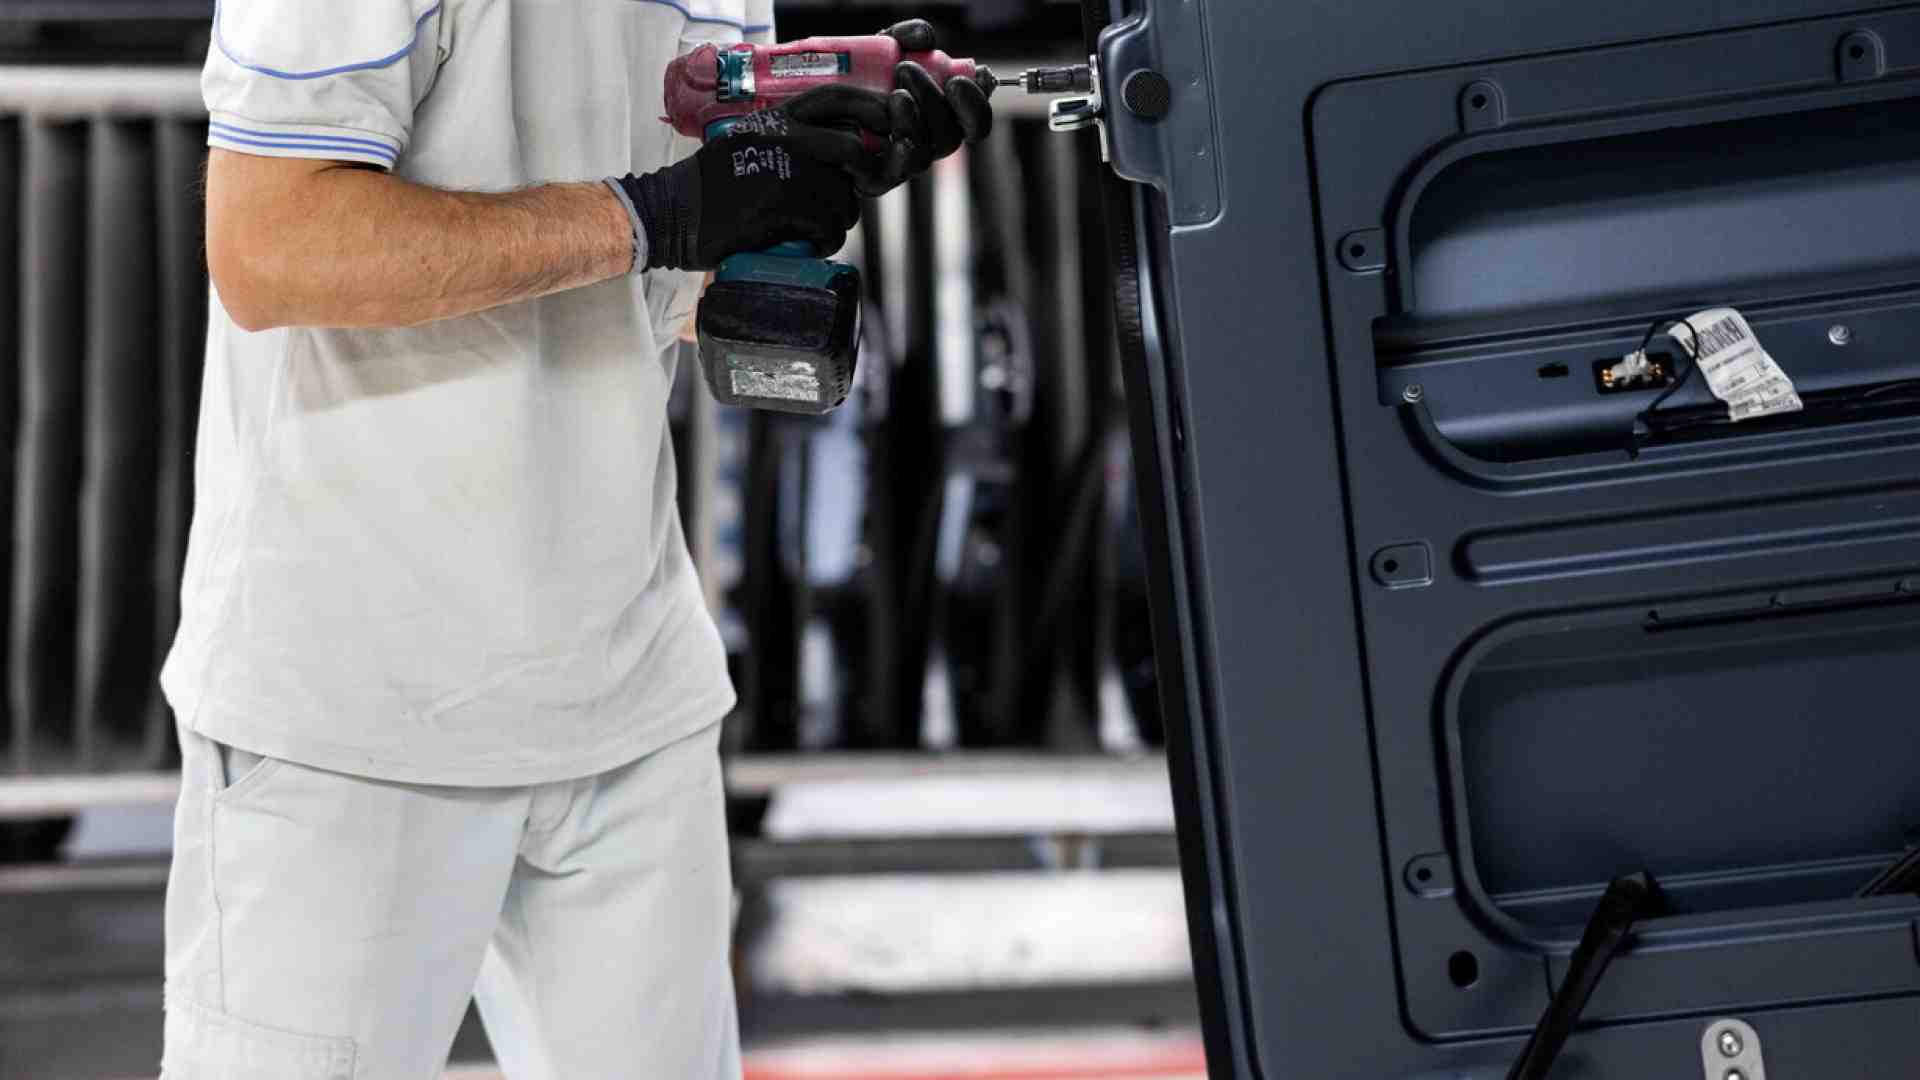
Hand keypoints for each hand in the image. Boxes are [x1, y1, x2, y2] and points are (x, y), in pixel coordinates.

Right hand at [609, 92, 877, 270]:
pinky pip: (829, 229)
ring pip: (844, 198)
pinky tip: (802, 244)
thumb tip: (840, 152)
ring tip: (808, 231)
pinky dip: (821, 243)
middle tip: (833, 206)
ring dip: (834, 222)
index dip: (869, 113)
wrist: (672, 214)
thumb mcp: (747, 143)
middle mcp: (786, 137)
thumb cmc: (710, 186)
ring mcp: (788, 171)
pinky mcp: (786, 208)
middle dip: (853, 185)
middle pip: (852, 154)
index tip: (878, 137)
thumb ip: (788, 140)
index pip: (837, 99)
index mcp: (777, 118)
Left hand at [872, 19, 992, 191]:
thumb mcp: (886, 47)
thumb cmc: (864, 75)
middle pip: (951, 137)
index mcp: (944, 114)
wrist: (821, 103)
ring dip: (914, 121)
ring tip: (894, 94)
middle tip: (905, 69)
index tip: (955, 82)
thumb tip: (925, 38)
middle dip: (933, 100)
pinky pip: (896, 174)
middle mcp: (929, 142)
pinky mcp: (878, 178)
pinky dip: (900, 154)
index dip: (975, 107)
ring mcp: (906, 162)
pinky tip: (891, 134)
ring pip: (926, 155)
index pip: (975, 122)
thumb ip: (908, 36)